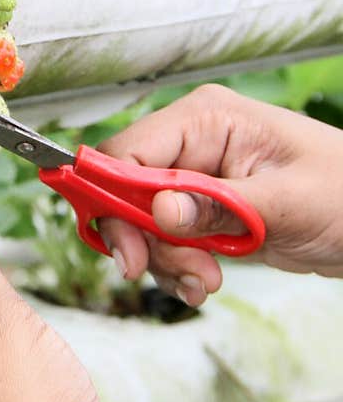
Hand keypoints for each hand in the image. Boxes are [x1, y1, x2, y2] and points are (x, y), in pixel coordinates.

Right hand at [98, 84, 342, 307]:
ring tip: (205, 281)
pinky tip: (204, 282)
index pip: (128, 151)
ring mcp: (195, 178)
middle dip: (146, 239)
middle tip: (179, 273)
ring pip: (140, 221)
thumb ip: (220, 206)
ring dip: (165, 260)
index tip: (129, 250)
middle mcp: (191, 143)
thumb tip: (161, 212)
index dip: (114, 199)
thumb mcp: (287, 202)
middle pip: (125, 190)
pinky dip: (176, 267)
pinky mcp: (202, 210)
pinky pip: (165, 240)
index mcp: (205, 118)